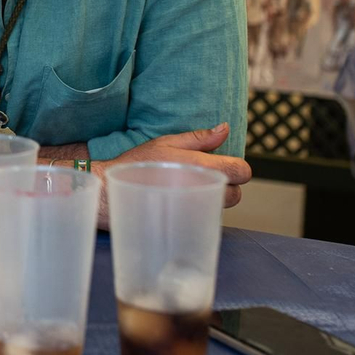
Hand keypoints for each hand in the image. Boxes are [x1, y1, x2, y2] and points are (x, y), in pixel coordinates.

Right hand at [96, 122, 251, 227]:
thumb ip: (198, 137)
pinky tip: (183, 202)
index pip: (242, 171)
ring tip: (190, 189)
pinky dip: (200, 211)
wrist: (112, 192)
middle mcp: (202, 188)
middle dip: (226, 186)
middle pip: (237, 194)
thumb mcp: (165, 142)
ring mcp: (195, 209)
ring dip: (214, 198)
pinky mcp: (187, 224)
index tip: (222, 166)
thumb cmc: (137, 164)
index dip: (236, 168)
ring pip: (222, 207)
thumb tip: (225, 129)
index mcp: (200, 165)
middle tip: (203, 178)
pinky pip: (206, 218)